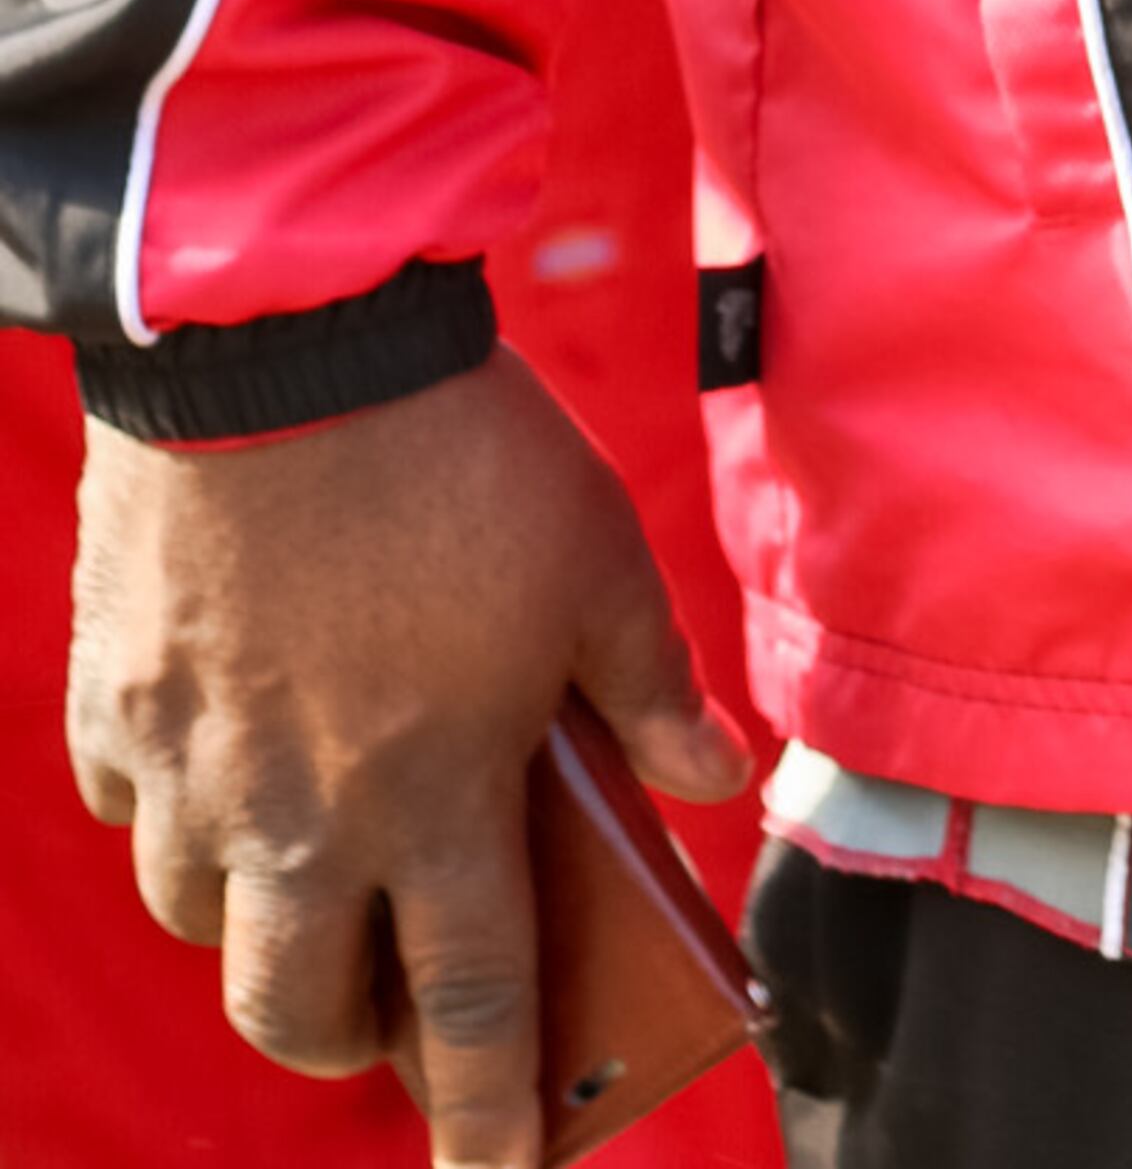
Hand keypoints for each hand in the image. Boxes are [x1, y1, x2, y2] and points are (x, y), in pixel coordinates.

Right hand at [67, 346, 746, 1167]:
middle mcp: (302, 812)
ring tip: (313, 862)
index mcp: (436, 790)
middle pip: (298, 1011)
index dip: (487, 1107)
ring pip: (200, 923)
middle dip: (348, 1039)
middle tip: (390, 998)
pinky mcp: (115, 704)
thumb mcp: (598, 558)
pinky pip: (129, 811)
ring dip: (258, 923)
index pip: (472, 1000)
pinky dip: (175, 812)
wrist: (287, 338)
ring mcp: (191, 766)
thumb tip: (716, 780)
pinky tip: (227, 754)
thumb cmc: (460, 445)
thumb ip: (652, 690)